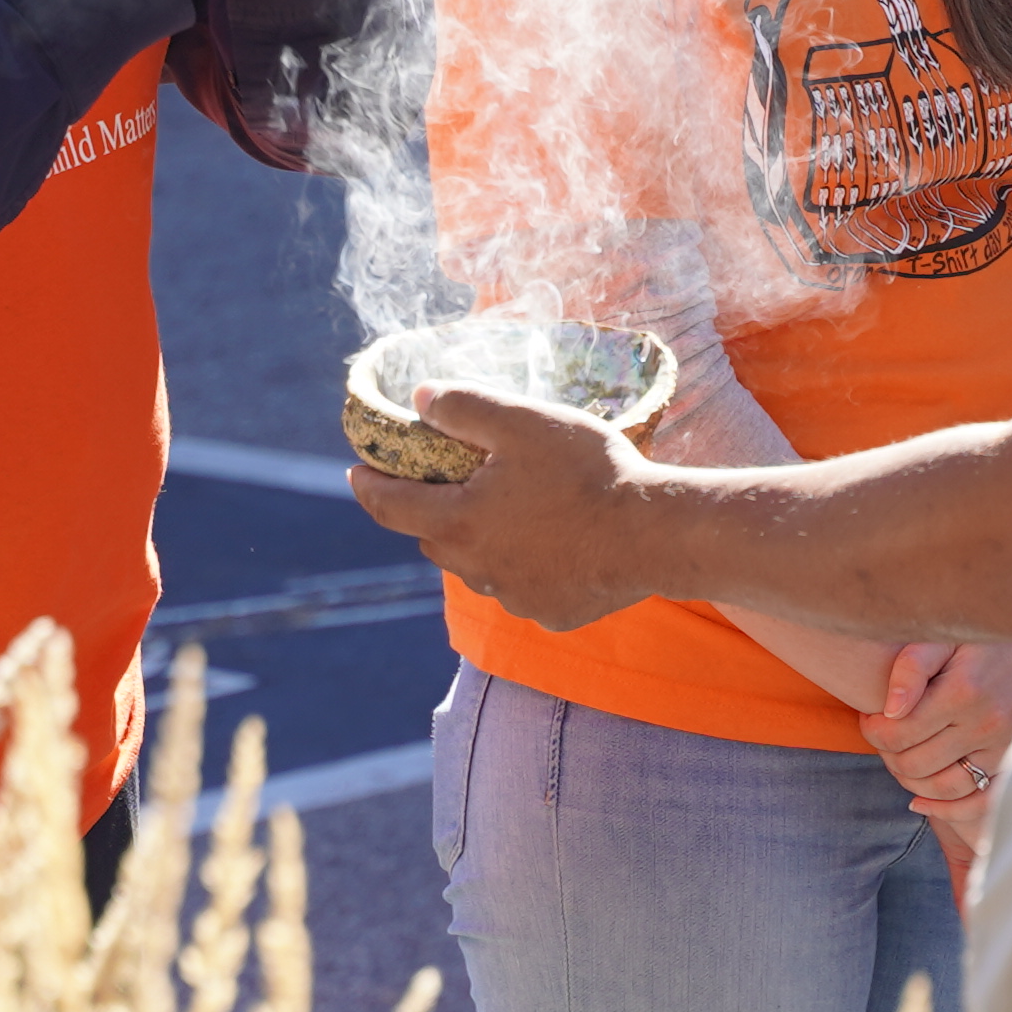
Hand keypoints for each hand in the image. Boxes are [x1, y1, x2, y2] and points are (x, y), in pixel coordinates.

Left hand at [352, 394, 674, 627]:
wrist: (654, 533)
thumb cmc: (587, 471)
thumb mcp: (522, 421)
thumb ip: (465, 408)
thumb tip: (420, 399)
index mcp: (459, 522)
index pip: (389, 506)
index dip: (368, 485)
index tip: (357, 472)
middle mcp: (477, 569)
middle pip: (433, 538)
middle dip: (430, 511)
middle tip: (445, 483)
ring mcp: (515, 597)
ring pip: (477, 566)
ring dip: (480, 540)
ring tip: (508, 509)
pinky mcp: (551, 612)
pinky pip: (522, 586)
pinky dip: (524, 564)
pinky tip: (555, 541)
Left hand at [862, 636, 1011, 836]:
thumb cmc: (983, 633)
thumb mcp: (944, 636)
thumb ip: (911, 667)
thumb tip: (890, 710)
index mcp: (963, 692)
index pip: (896, 734)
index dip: (872, 729)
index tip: (871, 715)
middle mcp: (985, 725)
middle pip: (914, 765)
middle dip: (887, 753)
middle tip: (884, 732)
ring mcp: (1004, 747)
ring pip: (942, 788)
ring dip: (910, 779)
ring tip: (902, 754)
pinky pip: (979, 802)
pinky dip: (947, 811)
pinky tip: (922, 803)